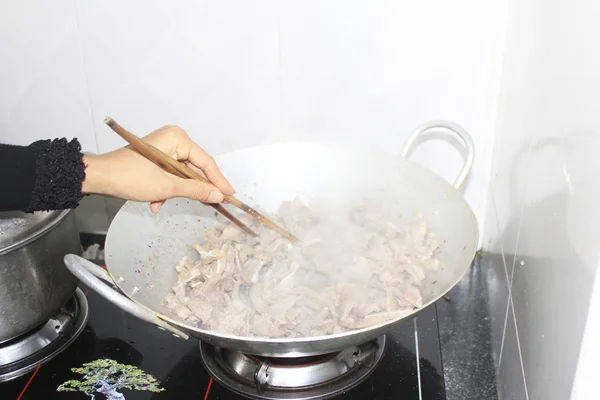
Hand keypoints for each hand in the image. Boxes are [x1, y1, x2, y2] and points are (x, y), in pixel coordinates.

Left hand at [82, 125, 234, 212]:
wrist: (99, 177)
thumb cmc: (130, 177)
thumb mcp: (167, 187)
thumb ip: (196, 191)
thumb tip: (218, 195)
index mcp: (178, 138)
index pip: (206, 162)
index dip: (219, 181)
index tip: (231, 196)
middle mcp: (173, 138)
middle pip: (195, 168)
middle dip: (194, 189)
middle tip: (211, 204)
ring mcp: (164, 147)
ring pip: (182, 174)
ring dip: (176, 192)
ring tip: (166, 203)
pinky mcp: (156, 156)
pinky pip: (170, 174)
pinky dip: (166, 189)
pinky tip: (156, 202)